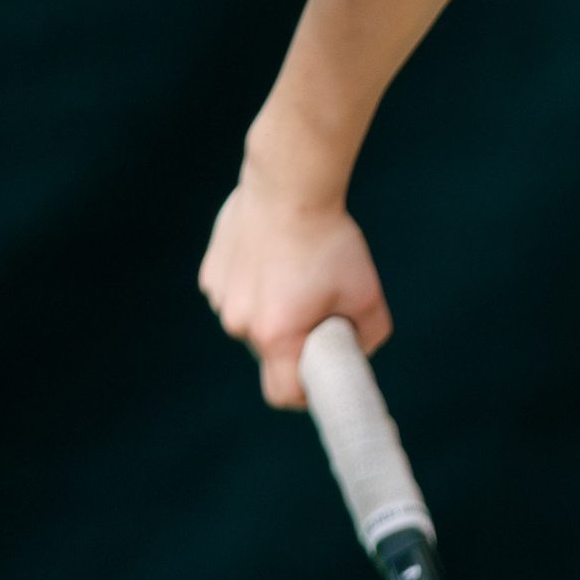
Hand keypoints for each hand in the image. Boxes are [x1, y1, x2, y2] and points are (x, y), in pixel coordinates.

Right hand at [197, 161, 391, 408]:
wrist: (289, 185)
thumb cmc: (330, 242)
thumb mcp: (368, 296)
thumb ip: (369, 337)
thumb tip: (354, 350)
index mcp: (276, 336)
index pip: (283, 393)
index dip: (306, 394)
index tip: (321, 378)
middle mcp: (240, 323)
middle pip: (271, 354)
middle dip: (296, 341)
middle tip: (321, 307)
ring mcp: (220, 298)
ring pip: (253, 322)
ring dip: (274, 310)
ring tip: (297, 273)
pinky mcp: (211, 274)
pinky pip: (237, 295)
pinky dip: (255, 286)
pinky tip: (274, 256)